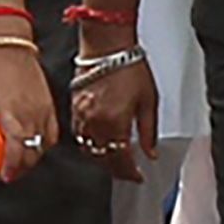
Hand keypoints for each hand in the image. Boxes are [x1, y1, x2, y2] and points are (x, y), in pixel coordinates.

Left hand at [0, 48, 58, 183]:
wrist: (10, 45)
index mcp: (9, 109)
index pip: (16, 144)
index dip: (11, 165)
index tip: (3, 176)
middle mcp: (30, 111)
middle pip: (30, 152)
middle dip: (17, 168)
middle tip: (1, 173)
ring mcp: (43, 109)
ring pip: (42, 146)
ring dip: (29, 159)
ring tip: (14, 163)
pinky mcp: (50, 107)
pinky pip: (51, 135)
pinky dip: (42, 146)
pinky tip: (31, 148)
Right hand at [69, 47, 159, 182]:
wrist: (107, 45)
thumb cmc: (129, 66)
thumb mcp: (149, 100)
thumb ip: (148, 130)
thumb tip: (150, 152)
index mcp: (115, 122)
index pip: (120, 159)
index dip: (129, 173)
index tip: (137, 177)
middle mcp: (94, 123)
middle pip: (103, 159)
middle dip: (116, 170)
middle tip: (128, 173)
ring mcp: (81, 116)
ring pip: (89, 150)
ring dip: (102, 159)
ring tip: (116, 161)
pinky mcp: (73, 108)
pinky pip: (79, 136)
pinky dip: (90, 145)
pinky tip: (99, 144)